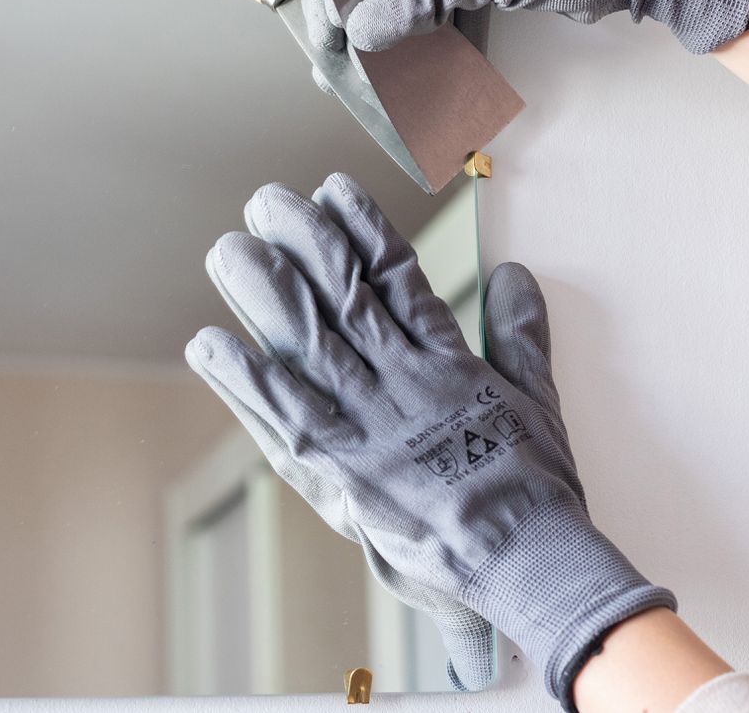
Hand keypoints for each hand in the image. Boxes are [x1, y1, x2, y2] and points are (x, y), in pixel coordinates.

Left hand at [185, 173, 673, 700]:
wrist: (528, 559)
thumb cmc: (537, 489)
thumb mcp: (539, 401)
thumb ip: (522, 335)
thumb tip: (516, 274)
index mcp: (447, 361)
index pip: (398, 276)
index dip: (362, 227)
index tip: (333, 189)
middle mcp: (400, 380)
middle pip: (341, 295)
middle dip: (300, 241)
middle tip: (264, 202)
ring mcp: (366, 423)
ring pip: (305, 342)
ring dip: (262, 292)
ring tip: (229, 250)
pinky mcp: (339, 471)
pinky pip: (280, 416)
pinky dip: (242, 380)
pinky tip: (209, 343)